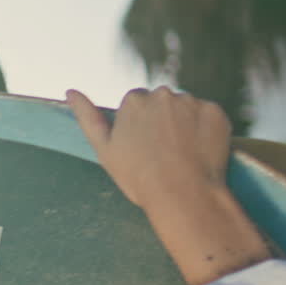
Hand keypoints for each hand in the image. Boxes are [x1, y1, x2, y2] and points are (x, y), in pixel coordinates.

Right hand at [65, 87, 231, 211]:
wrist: (181, 193)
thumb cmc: (138, 176)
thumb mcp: (103, 148)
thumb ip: (86, 116)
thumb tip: (69, 91)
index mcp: (133, 100)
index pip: (136, 104)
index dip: (138, 127)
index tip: (142, 147)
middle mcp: (162, 94)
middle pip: (162, 103)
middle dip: (162, 120)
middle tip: (162, 152)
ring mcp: (191, 102)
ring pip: (186, 109)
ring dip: (185, 124)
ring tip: (182, 154)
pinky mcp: (215, 112)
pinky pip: (209, 117)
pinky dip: (206, 130)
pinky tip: (199, 151)